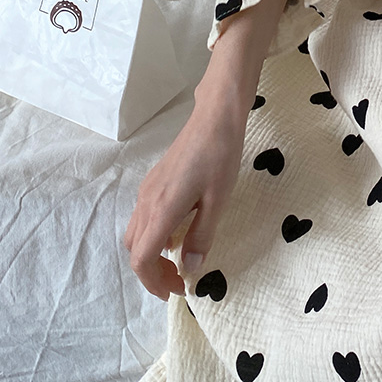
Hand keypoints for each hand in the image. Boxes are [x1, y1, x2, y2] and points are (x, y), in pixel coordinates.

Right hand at [123, 103, 246, 300]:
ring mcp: (147, 189)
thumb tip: (189, 269)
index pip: (142, 260)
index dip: (155, 283)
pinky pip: (144, 217)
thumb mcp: (218, 200)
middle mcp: (146, 202)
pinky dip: (154, 234)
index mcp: (161, 210)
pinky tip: (179, 230)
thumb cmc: (220, 156)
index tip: (177, 291)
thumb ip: (202, 236)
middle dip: (153, 272)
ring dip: (152, 254)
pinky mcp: (154, 180)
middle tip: (180, 280)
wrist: (215, 117)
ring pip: (136, 233)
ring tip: (179, 259)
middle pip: (135, 250)